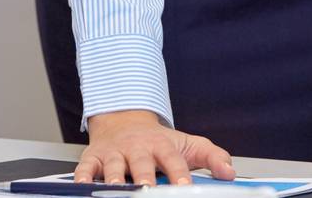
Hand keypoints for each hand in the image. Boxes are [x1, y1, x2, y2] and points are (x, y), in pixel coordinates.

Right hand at [73, 109, 235, 185]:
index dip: (179, 174)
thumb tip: (230, 173)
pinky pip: (84, 169)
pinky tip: (83, 187)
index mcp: (162, 145)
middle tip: (148, 190)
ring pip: (112, 167)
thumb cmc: (159, 141)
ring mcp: (114, 153)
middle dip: (144, 178)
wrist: (126, 122)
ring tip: (116, 189)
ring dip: (113, 178)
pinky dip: (82, 178)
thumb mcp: (189, 145)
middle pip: (141, 163)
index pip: (173, 160)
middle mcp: (137, 148)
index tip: (185, 187)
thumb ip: (212, 157)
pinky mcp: (92, 158)